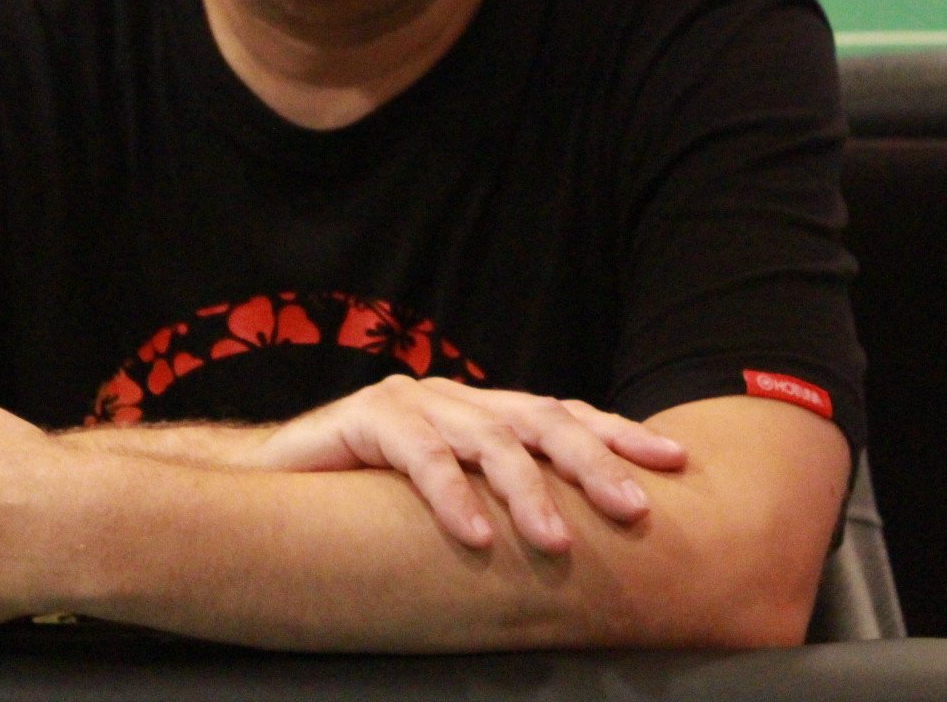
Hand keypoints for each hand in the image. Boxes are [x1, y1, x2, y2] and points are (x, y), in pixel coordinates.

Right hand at [250, 376, 685, 554]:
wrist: (271, 484)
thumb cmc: (368, 500)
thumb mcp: (450, 499)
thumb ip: (500, 501)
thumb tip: (582, 548)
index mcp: (481, 412)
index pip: (562, 415)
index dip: (617, 435)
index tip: (674, 464)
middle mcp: (455, 398)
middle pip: (538, 419)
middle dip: (593, 462)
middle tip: (635, 509)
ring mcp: (411, 402)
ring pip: (486, 438)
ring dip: (528, 492)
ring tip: (558, 543)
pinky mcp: (366, 418)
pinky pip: (419, 455)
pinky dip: (452, 496)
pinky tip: (475, 537)